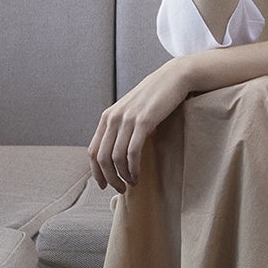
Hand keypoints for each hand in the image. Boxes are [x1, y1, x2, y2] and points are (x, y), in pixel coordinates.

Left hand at [89, 56, 204, 193]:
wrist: (174, 78)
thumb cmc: (156, 97)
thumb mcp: (132, 110)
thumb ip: (123, 127)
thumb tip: (119, 152)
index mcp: (107, 117)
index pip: (93, 150)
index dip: (96, 171)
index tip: (104, 185)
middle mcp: (113, 118)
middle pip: (102, 158)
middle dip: (110, 178)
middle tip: (121, 189)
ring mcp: (127, 119)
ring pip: (116, 158)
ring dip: (123, 176)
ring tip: (132, 184)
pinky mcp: (143, 121)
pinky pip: (132, 152)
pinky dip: (134, 168)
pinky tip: (138, 175)